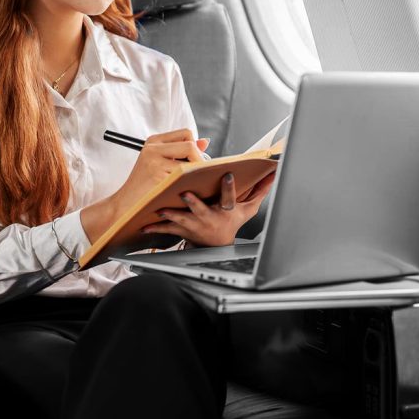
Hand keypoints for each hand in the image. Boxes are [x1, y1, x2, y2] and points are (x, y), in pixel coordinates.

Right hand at [108, 128, 208, 213]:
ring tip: (190, 185)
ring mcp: (154, 162)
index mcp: (154, 141)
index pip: (186, 134)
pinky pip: (185, 177)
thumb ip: (182, 152)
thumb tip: (205, 142)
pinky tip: (184, 192)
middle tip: (198, 176)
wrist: (126, 205)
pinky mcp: (158, 177)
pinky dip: (189, 185)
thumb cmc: (146, 186)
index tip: (194, 162)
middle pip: (190, 145)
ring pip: (189, 162)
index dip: (195, 147)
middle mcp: (152, 148)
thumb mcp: (161, 163)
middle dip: (199, 161)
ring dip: (196, 175)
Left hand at [143, 170, 275, 246]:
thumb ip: (260, 190)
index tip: (227, 174)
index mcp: (224, 210)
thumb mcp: (248, 209)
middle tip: (184, 194)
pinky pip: (167, 229)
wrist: (216, 246)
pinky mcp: (181, 231)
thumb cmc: (231, 222)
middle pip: (201, 210)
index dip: (229, 187)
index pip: (229, 197)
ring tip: (160, 208)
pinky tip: (144, 225)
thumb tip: (274, 172)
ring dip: (171, 214)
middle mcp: (209, 218)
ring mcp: (194, 225)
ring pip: (181, 219)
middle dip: (193, 203)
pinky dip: (155, 227)